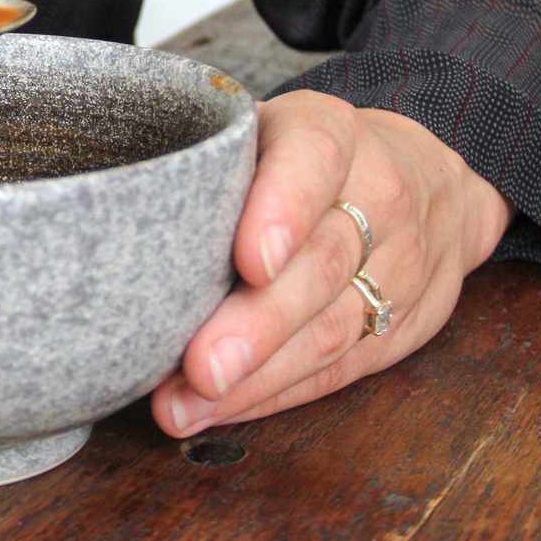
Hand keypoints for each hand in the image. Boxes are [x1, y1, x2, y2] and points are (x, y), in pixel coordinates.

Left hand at [150, 90, 512, 436]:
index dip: (283, 208)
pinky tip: (221, 409)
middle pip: (322, 263)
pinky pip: (342, 368)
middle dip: (259, 323)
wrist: (424, 180)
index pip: (315, 157)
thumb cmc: (299, 159)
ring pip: (333, 327)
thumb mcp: (263, 132)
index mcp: (331, 132)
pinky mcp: (404, 325)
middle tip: (200, 366)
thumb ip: (212, 167)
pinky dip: (276, 393)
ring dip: (258, 375)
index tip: (250, 261)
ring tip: (188, 404)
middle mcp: (379, 194)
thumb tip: (116, 224)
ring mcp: (401, 264)